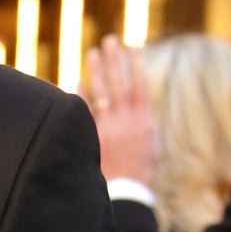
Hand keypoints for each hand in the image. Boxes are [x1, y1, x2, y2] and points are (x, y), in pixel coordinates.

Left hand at [80, 33, 158, 186]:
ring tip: (92, 53)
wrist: (127, 191)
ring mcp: (109, 127)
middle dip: (113, 60)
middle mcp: (127, 119)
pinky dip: (81, 95)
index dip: (135, 63)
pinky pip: (86, 111)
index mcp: (145, 118)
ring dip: (96, 71)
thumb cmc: (142, 166)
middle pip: (119, 82)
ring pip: (102, 92)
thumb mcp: (153, 140)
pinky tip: (77, 82)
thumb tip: (140, 98)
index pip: (139, 83)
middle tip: (108, 41)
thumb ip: (146, 117)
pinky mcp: (94, 136)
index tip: (130, 46)